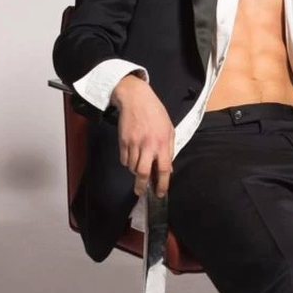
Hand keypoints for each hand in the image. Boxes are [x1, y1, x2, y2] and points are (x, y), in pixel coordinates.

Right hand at [113, 76, 174, 197]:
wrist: (136, 99)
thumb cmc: (155, 113)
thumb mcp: (169, 130)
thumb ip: (169, 149)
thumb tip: (168, 169)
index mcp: (162, 143)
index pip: (163, 169)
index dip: (162, 184)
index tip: (160, 193)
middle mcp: (148, 145)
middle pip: (143, 172)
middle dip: (142, 186)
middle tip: (141, 192)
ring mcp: (134, 143)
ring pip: (132, 167)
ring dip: (135, 171)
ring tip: (139, 165)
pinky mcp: (123, 141)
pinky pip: (124, 159)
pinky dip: (127, 162)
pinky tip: (132, 156)